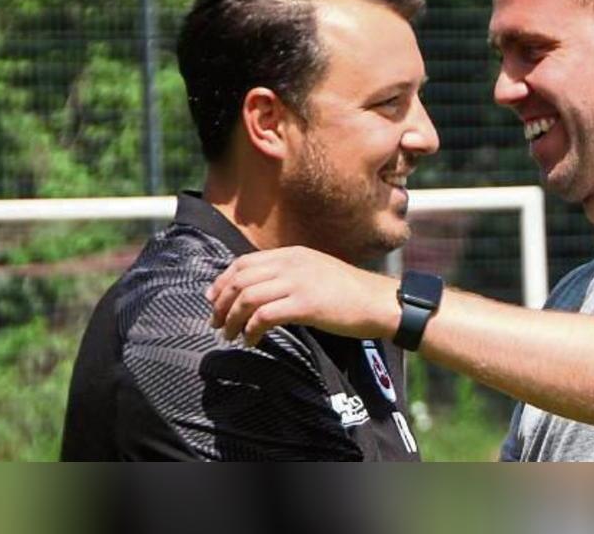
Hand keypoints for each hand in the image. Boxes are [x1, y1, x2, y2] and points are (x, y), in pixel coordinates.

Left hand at [205, 246, 397, 346]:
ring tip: (231, 335)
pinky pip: (264, 315)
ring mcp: (298, 282)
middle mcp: (292, 263)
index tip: (213, 300)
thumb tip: (262, 292)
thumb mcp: (317, 271)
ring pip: (247, 297)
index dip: (222, 281)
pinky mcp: (305, 304)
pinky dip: (251, 330)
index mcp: (293, 253)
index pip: (244, 262)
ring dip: (233, 319)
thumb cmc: (351, 293)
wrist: (380, 301)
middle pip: (240, 279)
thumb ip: (291, 275)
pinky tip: (252, 340)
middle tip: (216, 323)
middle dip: (221, 303)